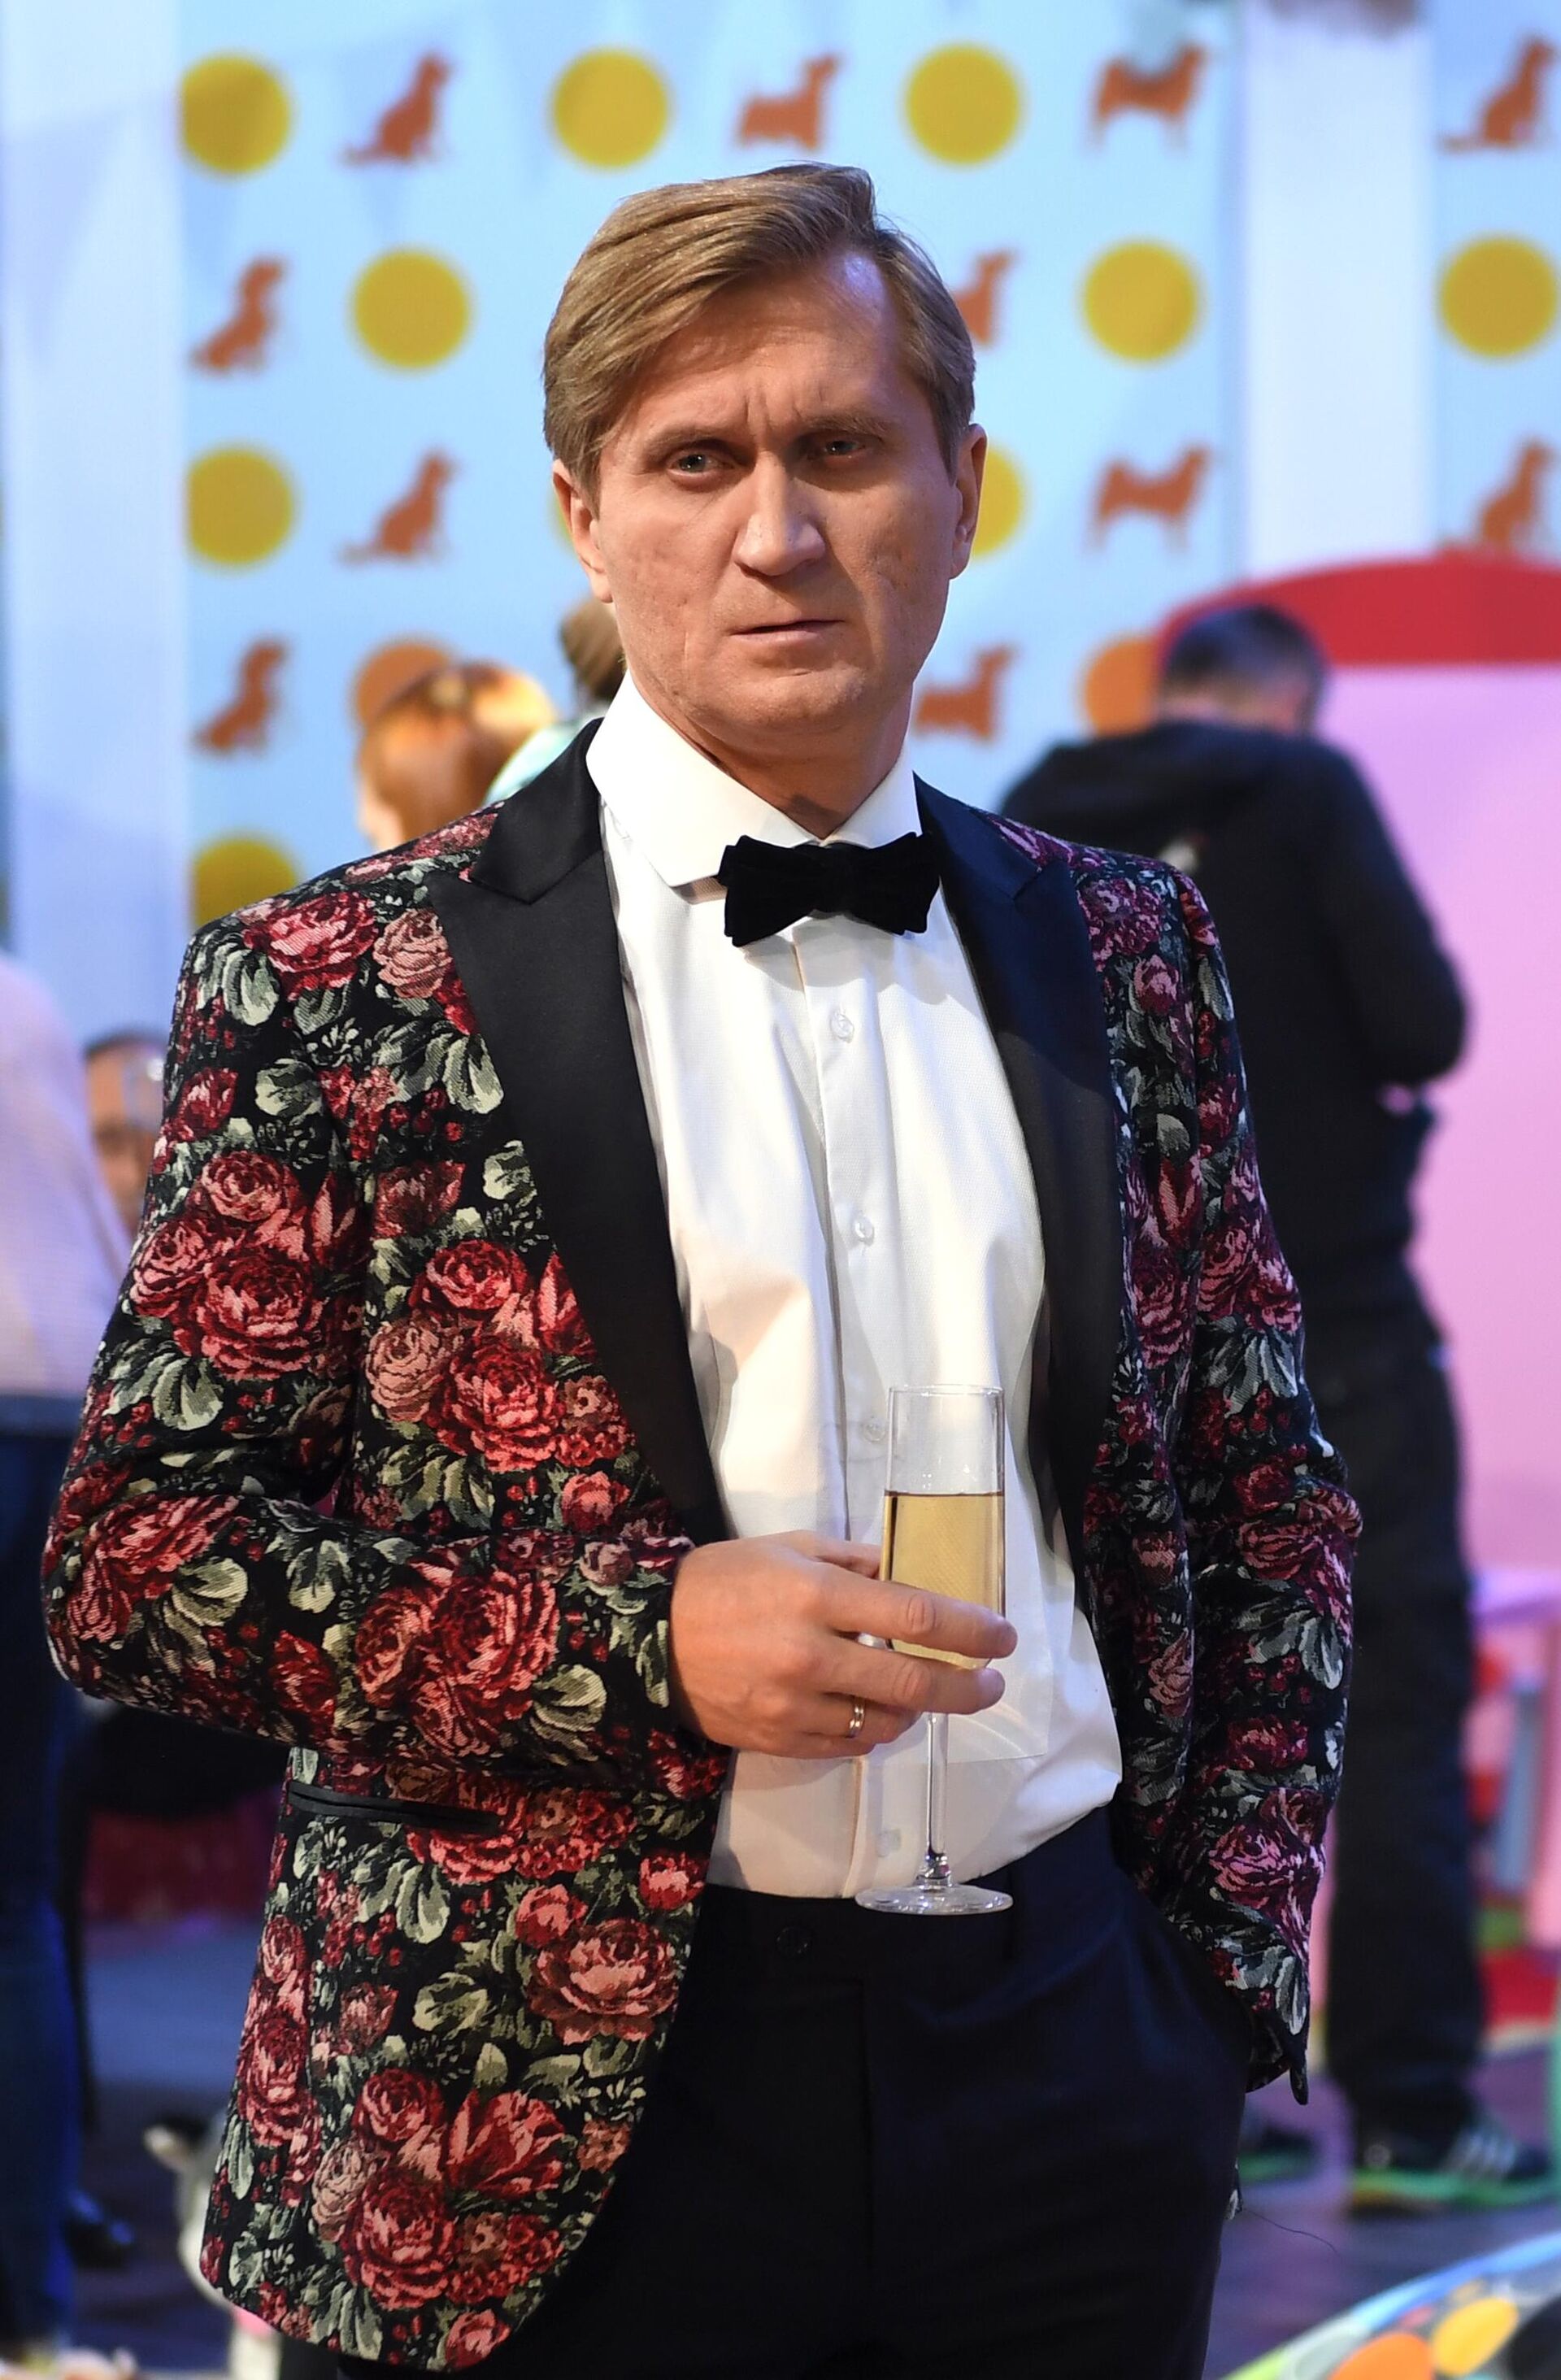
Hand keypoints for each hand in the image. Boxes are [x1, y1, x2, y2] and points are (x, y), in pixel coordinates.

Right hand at [667, 1531, 1016, 1758]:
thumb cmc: (721, 1580)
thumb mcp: (789, 1549)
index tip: (1002, 1636)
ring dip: (918, 1711)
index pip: (915, 1614)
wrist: (647, 1639)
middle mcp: (812, 1655)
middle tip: (990, 1683)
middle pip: (913, 1680)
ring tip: (928, 1695)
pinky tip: (881, 1713)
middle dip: (966, 1685)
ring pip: (885, 1721)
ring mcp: (795, 1706)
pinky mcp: (780, 1740)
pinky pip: (848, 1746)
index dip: (969, 1628)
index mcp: (816, 1596)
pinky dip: (875, 1731)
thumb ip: (854, 1561)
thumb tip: (909, 1573)